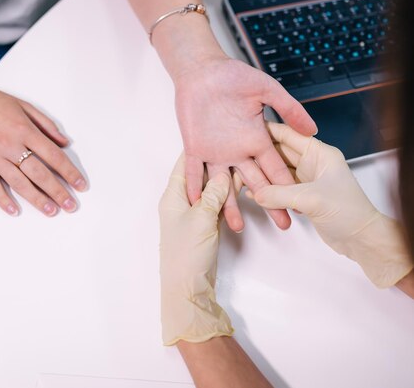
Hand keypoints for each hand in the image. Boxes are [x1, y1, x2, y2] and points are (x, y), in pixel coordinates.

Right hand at [0, 83, 86, 216]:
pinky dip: (2, 200)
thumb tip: (65, 143)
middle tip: (71, 206)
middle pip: (39, 173)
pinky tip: (14, 211)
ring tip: (51, 211)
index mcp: (24, 130)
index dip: (69, 172)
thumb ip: (46, 124)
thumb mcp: (23, 105)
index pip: (53, 155)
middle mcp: (10, 145)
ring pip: (19, 183)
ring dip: (37, 199)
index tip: (80, 185)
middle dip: (58, 191)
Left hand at [159, 154, 232, 344]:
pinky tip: (246, 188)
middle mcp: (182, 201)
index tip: (212, 133)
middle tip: (238, 147)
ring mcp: (195, 213)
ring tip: (247, 164)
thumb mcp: (201, 218)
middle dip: (219, 163)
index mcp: (173, 195)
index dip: (198, 148)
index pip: (184, 164)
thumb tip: (223, 174)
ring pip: (213, 191)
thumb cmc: (187, 252)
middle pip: (202, 176)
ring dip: (228, 182)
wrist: (188, 286)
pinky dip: (230, 198)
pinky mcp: (206, 225)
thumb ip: (213, 195)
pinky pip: (219, 205)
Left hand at [174, 57, 316, 231]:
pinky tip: (198, 203)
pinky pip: (193, 171)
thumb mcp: (266, 90)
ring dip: (229, 205)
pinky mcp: (195, 148)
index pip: (275, 169)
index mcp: (256, 139)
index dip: (287, 187)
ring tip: (237, 226)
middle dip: (269, 205)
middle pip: (255, 184)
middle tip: (283, 225)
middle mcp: (238, 150)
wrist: (203, 70)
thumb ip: (288, 108)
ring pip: (223, 184)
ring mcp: (216, 152)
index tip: (298, 205)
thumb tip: (312, 128)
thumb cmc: (232, 76)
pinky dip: (194, 186)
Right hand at [254, 122, 413, 287]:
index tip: (245, 131)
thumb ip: (280, 194)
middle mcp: (311, 162)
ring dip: (260, 176)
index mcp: (319, 152)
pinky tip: (251, 193)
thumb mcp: (311, 199)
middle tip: (237, 158)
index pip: (288, 134)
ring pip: (275, 172)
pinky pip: (277, 188)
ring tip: (240, 178)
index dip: (266, 131)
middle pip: (277, 153)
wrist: (361, 238)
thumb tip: (255, 193)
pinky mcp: (300, 195)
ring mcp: (305, 179)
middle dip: (258, 156)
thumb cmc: (349, 212)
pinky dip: (265, 191)